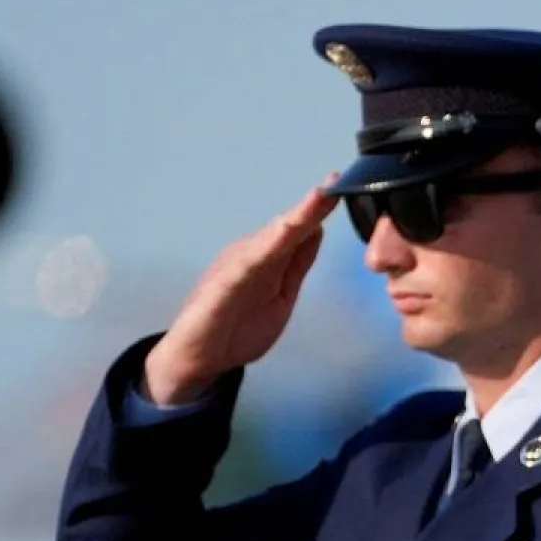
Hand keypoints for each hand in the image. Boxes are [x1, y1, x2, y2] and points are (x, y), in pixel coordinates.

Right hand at [143, 175, 340, 404]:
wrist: (198, 359)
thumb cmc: (237, 327)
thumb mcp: (282, 294)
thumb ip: (297, 263)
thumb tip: (317, 229)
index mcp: (267, 259)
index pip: (298, 230)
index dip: (320, 209)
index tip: (341, 186)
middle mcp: (250, 257)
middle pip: (285, 227)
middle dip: (311, 206)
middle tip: (334, 182)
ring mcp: (234, 270)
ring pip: (267, 241)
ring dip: (291, 220)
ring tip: (315, 201)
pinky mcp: (219, 291)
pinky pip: (241, 269)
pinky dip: (259, 252)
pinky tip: (277, 239)